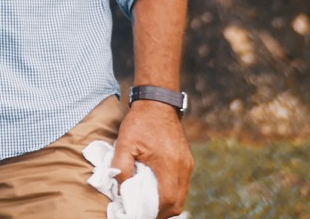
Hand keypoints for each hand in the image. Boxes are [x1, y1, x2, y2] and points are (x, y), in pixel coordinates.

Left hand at [110, 102, 192, 218]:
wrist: (157, 102)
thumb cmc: (140, 122)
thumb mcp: (124, 143)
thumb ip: (121, 168)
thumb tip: (122, 189)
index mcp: (170, 165)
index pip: (168, 201)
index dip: (155, 212)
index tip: (139, 212)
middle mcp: (183, 168)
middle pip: (177, 203)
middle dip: (160, 211)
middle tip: (142, 210)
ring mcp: (188, 165)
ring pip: (181, 195)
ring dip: (166, 202)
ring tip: (147, 201)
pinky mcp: (187, 161)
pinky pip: (181, 185)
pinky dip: (170, 191)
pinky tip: (155, 189)